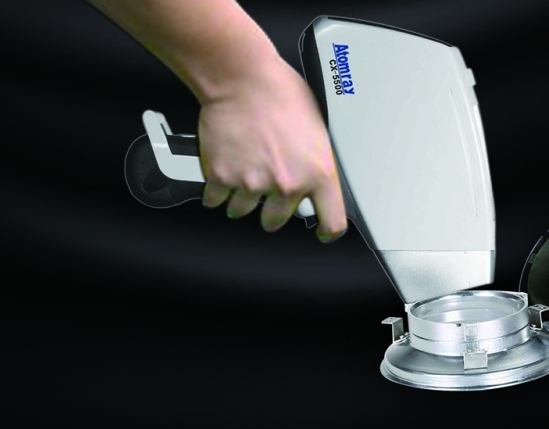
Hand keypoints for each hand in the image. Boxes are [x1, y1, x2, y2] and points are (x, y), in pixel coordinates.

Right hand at [198, 56, 347, 242]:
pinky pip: (216, 201)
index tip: (320, 231)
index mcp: (319, 173)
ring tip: (244, 169)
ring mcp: (253, 185)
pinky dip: (216, 190)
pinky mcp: (222, 179)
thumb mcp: (318, 130)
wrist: (241, 78)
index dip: (326, 231)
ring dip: (241, 197)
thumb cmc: (280, 93)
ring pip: (243, 212)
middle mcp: (287, 185)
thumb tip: (315, 179)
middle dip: (270, 209)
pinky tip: (224, 168)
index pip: (332, 223)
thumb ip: (316, 162)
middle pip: (276, 222)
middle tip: (266, 184)